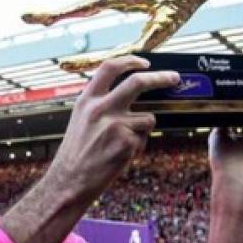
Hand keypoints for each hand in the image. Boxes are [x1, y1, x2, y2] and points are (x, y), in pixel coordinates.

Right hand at [48, 55, 178, 207]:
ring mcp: (115, 125)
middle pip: (138, 82)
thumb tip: (130, 92)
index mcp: (86, 100)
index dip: (130, 61)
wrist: (68, 181)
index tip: (144, 63)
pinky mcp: (126, 143)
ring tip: (123, 143)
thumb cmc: (75, 155)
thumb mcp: (81, 119)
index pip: (110, 68)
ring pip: (148, 118)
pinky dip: (137, 147)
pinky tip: (119, 156)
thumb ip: (100, 103)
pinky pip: (144, 139)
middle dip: (161, 78)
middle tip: (174, 78)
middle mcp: (100, 109)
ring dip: (143, 129)